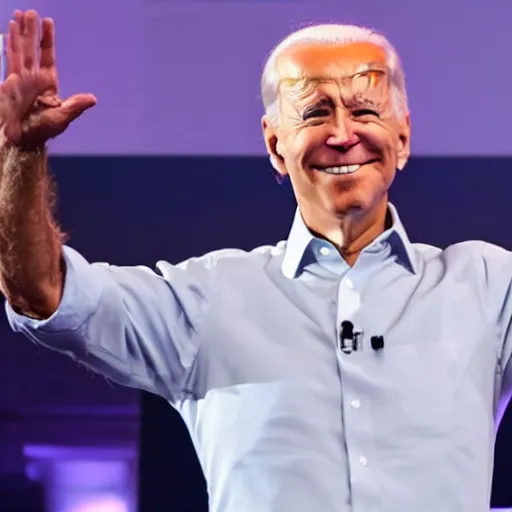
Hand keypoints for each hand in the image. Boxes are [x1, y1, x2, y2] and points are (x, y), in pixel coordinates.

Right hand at [0, 10, 95, 149]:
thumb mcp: (63, 117)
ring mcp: (20, 79)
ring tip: (17, 16)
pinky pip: (9, 62)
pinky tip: (8, 35)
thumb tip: (93, 99)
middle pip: (31, 49)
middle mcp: (33, 77)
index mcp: (47, 82)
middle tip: (30, 12)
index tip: (47, 22)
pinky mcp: (9, 84)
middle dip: (30, 30)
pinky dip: (9, 48)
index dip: (47, 39)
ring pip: (19, 51)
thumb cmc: (44, 130)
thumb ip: (76, 105)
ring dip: (18, 34)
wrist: (25, 140)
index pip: (47, 56)